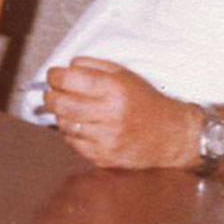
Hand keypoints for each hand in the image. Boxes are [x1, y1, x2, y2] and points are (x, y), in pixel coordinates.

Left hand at [42, 57, 196, 169]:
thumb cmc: (145, 101)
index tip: (55, 76)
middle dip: (51, 95)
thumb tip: (62, 68)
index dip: (54, 76)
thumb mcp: (123, 74)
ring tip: (74, 109)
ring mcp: (106, 139)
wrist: (173, 136)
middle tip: (55, 93)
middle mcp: (109, 114)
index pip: (66, 79)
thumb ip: (91, 66)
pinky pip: (71, 142)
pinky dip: (71, 132)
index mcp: (114, 89)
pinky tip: (84, 126)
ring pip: (62, 123)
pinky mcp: (104, 157)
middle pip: (58, 102)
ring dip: (61, 114)